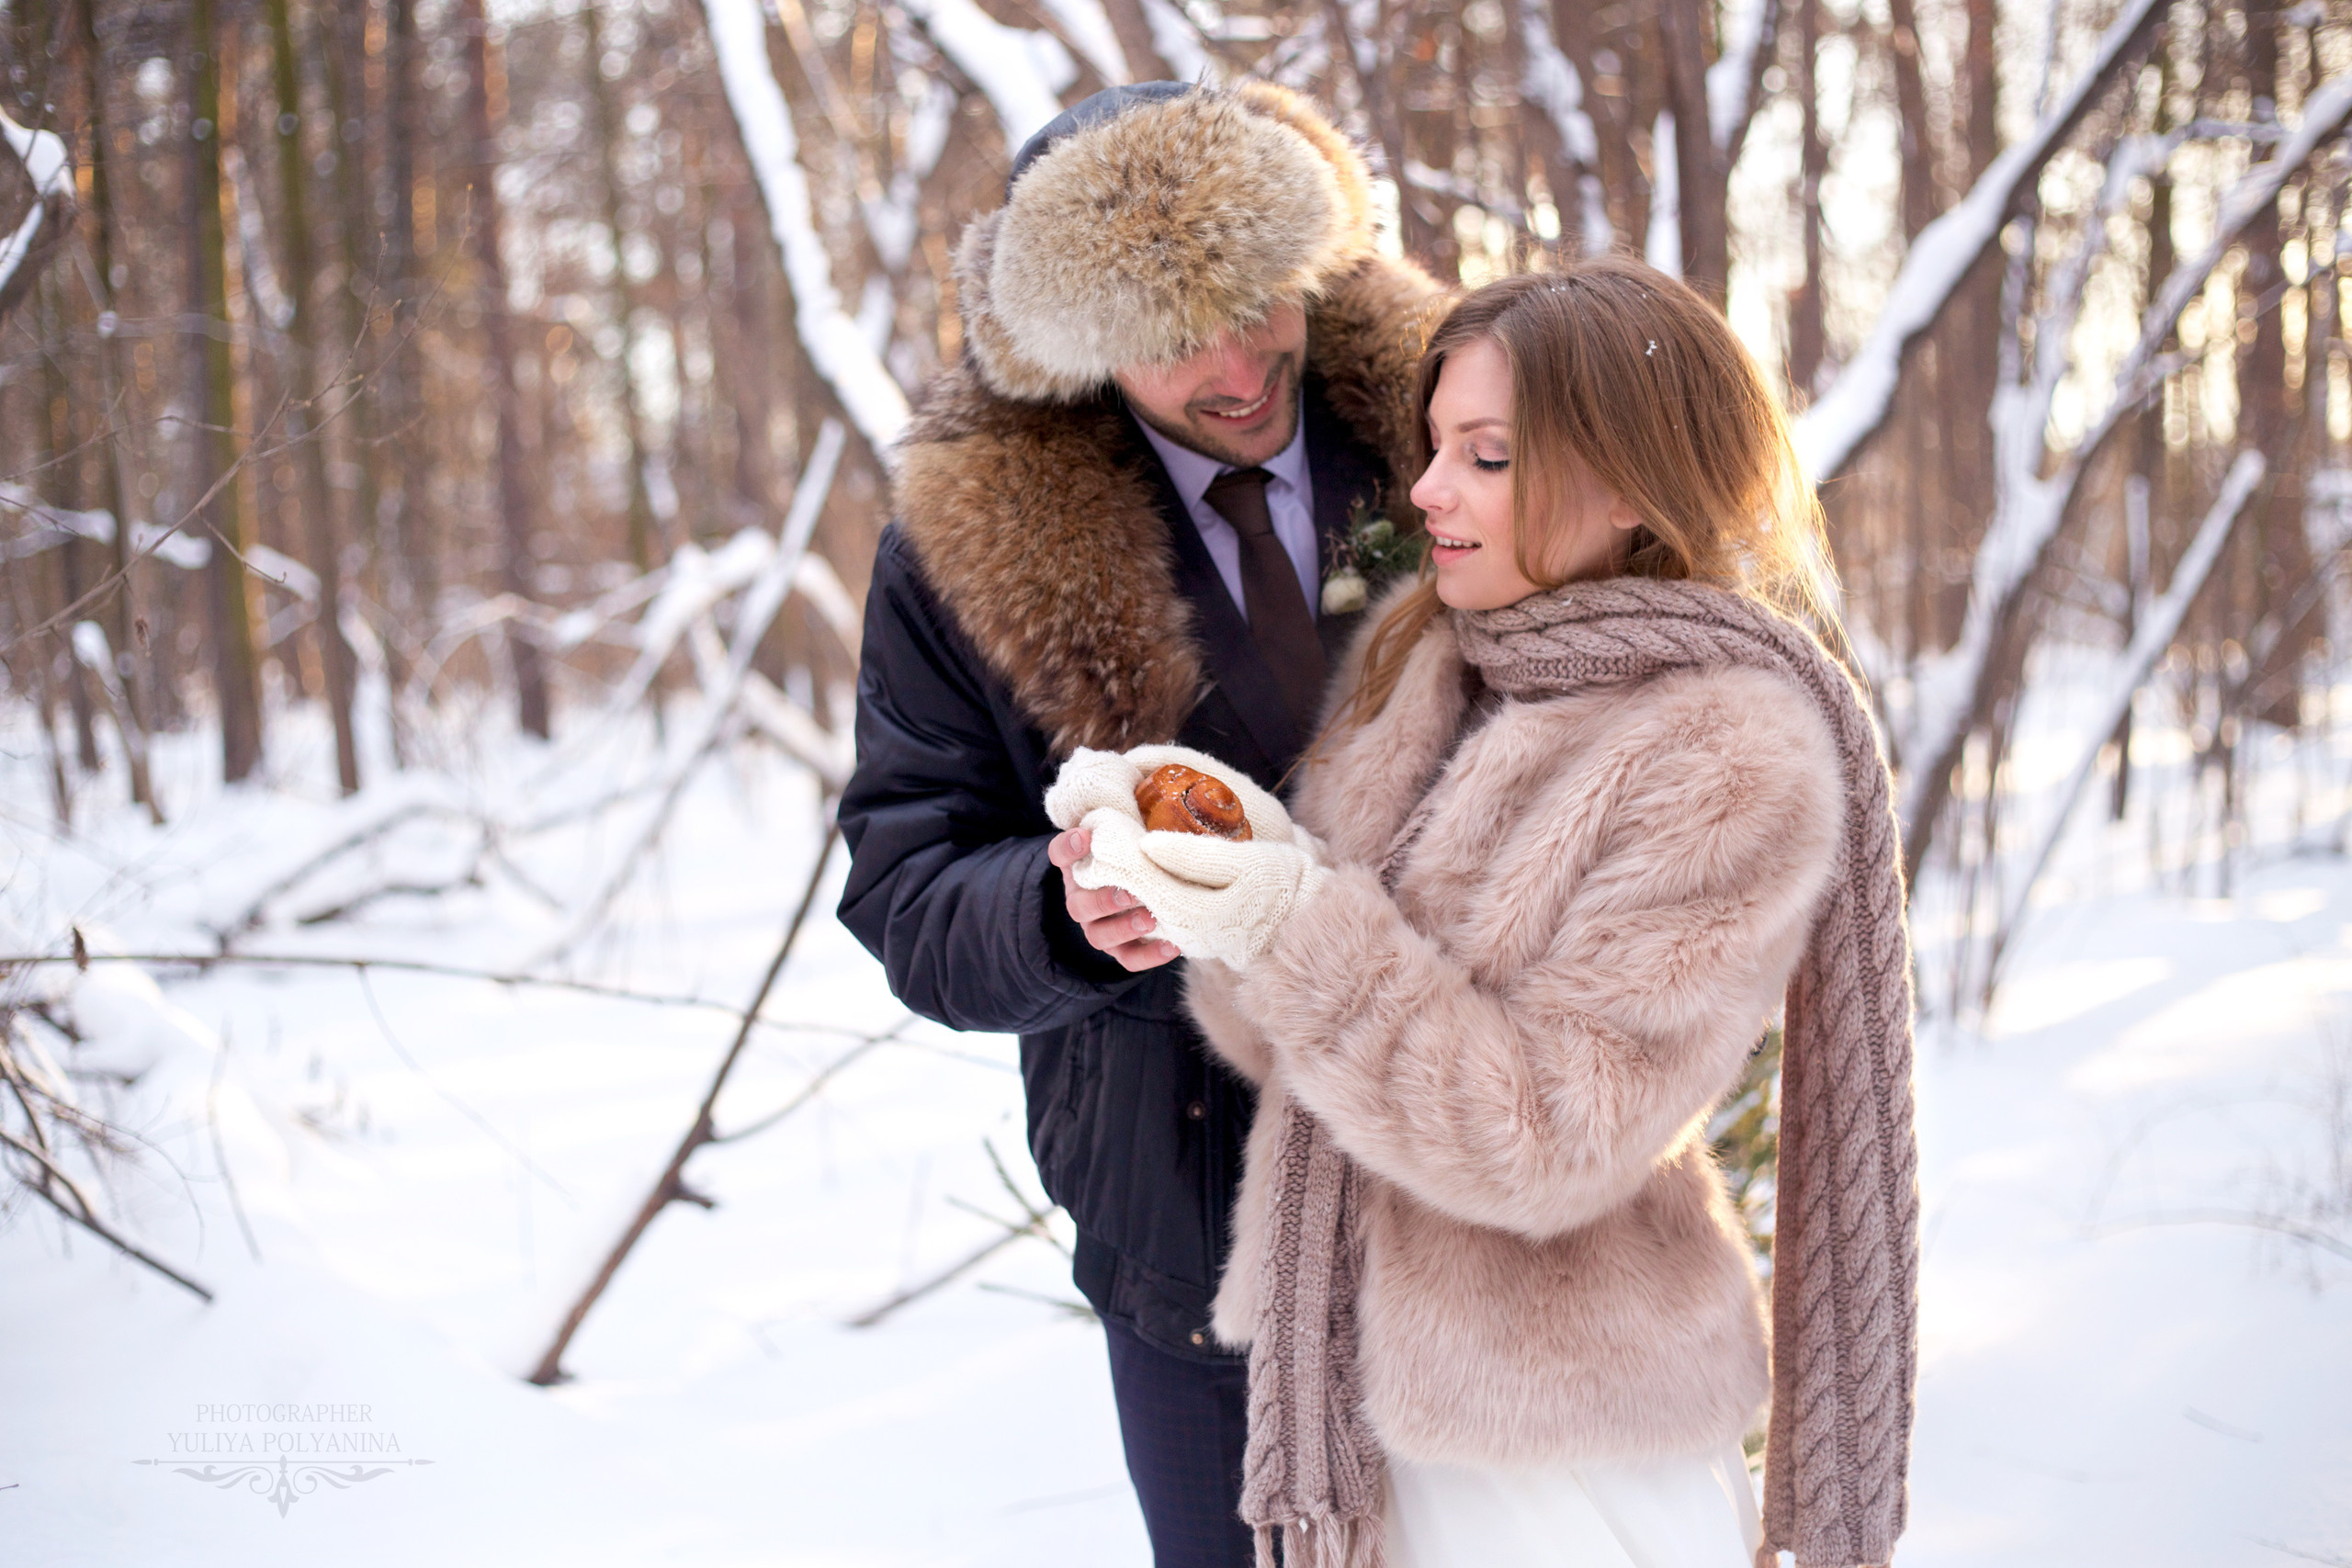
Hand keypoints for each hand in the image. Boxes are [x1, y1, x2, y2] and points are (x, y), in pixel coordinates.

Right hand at [1050, 828, 1179, 970]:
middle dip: (1102, 901)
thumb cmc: (1136, 850)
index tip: (1085, 836)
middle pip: (1078, 905)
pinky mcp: (1120, 949)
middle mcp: (1081, 898)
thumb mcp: (1128, 829)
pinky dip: (1149, 956)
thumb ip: (1131, 814)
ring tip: (1150, 919)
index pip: (1060, 854)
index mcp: (1078, 866)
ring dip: (1124, 929)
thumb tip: (1152, 785)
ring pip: (1099, 936)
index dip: (1068, 848)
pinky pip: (1129, 959)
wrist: (1144, 882)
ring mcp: (1098, 927)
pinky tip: (1173, 946)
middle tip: (1129, 892)